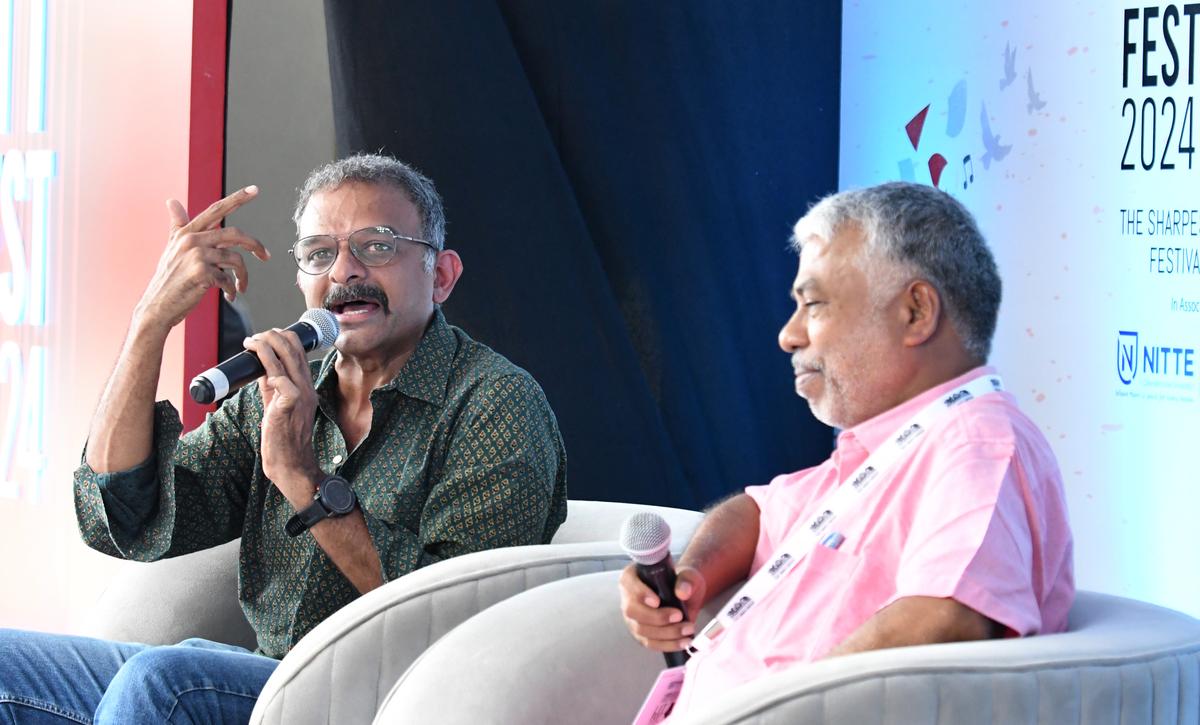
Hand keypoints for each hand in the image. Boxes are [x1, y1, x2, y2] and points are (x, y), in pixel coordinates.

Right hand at [134, 186, 268, 334]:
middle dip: (255, 245)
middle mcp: (191, 240)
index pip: (216, 210)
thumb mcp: (172, 248)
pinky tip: (229, 295)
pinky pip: (228, 278)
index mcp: (187, 232)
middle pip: (234, 234)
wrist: (158, 305)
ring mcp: (196, 256)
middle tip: (266, 256)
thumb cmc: (169, 278)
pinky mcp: (201, 273)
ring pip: (235, 259)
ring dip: (243, 276)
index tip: (256, 189)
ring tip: (241, 286)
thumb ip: (178, 225)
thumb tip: (172, 201)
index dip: (237, 199)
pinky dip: (232, 289)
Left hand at [244, 327, 321, 507]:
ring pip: (286, 358)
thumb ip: (272, 386)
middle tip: (255, 338)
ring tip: (251, 342)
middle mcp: (306, 387)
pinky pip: (282, 380)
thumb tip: (260, 367)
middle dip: (272, 336)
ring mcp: (300, 396)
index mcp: (305, 386)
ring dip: (265, 346)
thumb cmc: (283, 438)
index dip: (282, 338)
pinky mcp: (289, 406)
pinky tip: (260, 369)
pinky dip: (269, 369)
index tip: (264, 337)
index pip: (299, 351)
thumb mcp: (278, 406)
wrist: (291, 464)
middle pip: (294, 348)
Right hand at [619, 564, 707, 652]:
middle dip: (656, 617)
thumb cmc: (682, 581)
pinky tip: (683, 642)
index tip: (657, 601)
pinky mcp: (641, 634)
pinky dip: (667, 644)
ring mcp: (633, 618)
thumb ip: (687, 579)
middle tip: (678, 615)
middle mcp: (628, 598)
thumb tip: (682, 592)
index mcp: (632, 577)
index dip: (640, 594)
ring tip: (687, 629)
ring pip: (641, 630)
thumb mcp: (688, 574)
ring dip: (666, 633)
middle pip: (632, 611)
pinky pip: (650, 643)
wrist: (686, 596)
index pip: (628, 584)